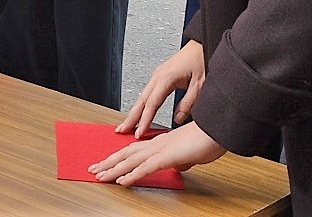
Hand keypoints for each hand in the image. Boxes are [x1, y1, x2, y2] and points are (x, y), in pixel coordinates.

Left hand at [89, 122, 225, 185]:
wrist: (217, 130)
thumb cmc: (208, 139)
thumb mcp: (191, 154)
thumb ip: (182, 159)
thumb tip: (178, 166)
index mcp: (160, 142)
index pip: (133, 150)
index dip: (118, 157)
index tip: (107, 162)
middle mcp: (156, 144)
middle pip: (126, 154)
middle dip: (108, 162)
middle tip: (93, 169)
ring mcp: (160, 150)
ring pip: (130, 161)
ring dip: (113, 169)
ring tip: (100, 176)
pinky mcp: (166, 157)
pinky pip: (144, 168)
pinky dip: (131, 175)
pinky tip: (121, 181)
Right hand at [117, 40, 204, 136]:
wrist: (202, 44)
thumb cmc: (201, 59)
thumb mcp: (199, 85)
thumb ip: (188, 103)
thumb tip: (177, 118)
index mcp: (165, 78)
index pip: (151, 104)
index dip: (145, 120)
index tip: (140, 133)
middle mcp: (158, 75)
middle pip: (141, 100)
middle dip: (131, 117)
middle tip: (122, 130)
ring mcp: (157, 75)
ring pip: (142, 96)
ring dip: (134, 111)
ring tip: (128, 124)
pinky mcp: (160, 75)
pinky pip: (148, 92)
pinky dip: (142, 104)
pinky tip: (140, 112)